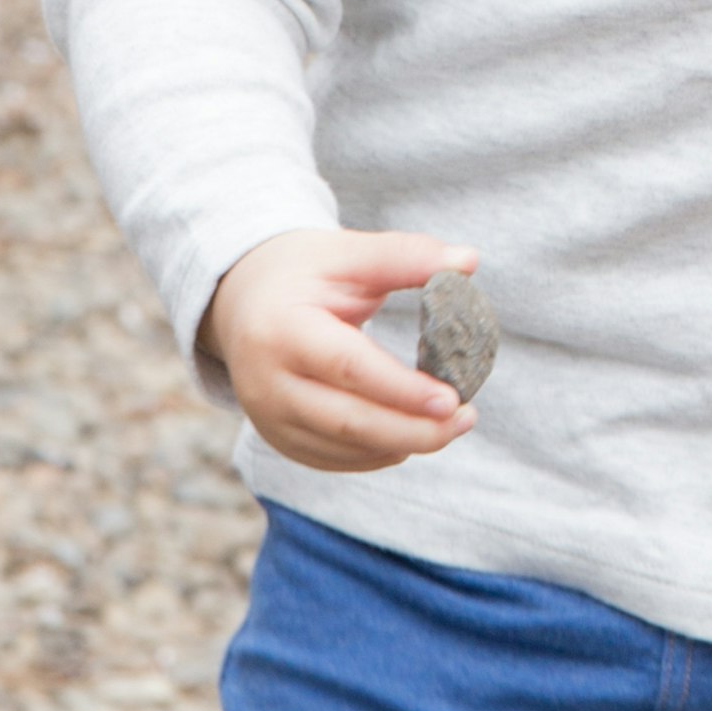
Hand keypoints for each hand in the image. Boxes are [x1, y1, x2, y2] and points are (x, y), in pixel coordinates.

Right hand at [202, 229, 479, 471]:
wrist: (242, 299)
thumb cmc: (303, 272)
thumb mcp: (348, 252)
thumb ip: (406, 256)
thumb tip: (469, 260)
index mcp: (281, 330)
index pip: (348, 368)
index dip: (401, 389)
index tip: (452, 398)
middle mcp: (266, 383)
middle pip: (347, 421)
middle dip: (413, 428)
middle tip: (467, 418)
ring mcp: (268, 418)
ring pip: (343, 447)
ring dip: (403, 443)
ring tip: (454, 425)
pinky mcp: (277, 437)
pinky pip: (333, 458)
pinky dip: (378, 453)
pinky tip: (414, 435)